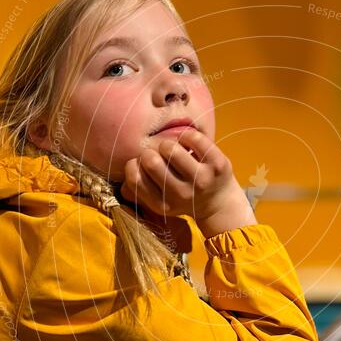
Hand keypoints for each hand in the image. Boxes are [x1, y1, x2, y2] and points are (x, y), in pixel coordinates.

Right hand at [119, 128, 256, 236]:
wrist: (219, 202)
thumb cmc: (182, 196)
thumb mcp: (160, 201)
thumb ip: (139, 192)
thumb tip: (122, 185)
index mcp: (163, 205)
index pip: (135, 179)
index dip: (133, 165)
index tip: (141, 165)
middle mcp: (181, 195)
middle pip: (150, 160)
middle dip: (150, 152)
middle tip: (158, 155)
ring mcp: (201, 179)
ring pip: (170, 148)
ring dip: (168, 143)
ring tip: (173, 150)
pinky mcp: (218, 165)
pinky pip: (193, 138)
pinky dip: (186, 136)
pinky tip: (188, 145)